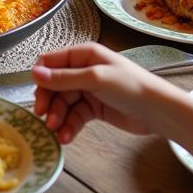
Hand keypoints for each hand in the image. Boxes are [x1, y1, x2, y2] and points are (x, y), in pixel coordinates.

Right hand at [31, 43, 172, 143]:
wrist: (159, 111)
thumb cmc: (130, 86)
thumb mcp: (95, 79)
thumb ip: (64, 78)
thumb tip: (34, 73)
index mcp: (83, 55)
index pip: (51, 62)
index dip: (41, 78)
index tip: (38, 97)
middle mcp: (83, 70)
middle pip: (55, 85)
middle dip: (49, 102)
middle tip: (44, 119)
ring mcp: (89, 90)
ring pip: (64, 103)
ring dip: (58, 118)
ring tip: (57, 132)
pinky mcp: (95, 109)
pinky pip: (75, 116)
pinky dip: (69, 126)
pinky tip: (66, 137)